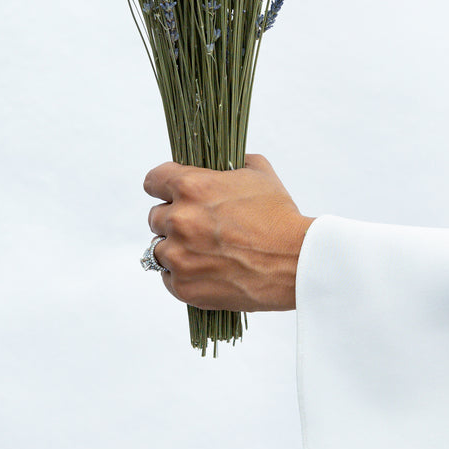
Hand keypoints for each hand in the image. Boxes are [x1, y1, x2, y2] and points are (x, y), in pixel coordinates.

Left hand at [141, 153, 313, 311]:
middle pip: (155, 216)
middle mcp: (179, 220)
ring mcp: (178, 256)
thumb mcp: (258, 172)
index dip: (162, 185)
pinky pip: (167, 277)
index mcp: (191, 186)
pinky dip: (182, 275)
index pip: (153, 180)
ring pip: (159, 248)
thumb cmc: (279, 216)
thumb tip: (222, 163)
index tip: (169, 192)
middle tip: (198, 226)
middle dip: (174, 219)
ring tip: (202, 251)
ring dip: (175, 248)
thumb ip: (231, 162)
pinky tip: (205, 270)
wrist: (295, 262)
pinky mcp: (183, 286)